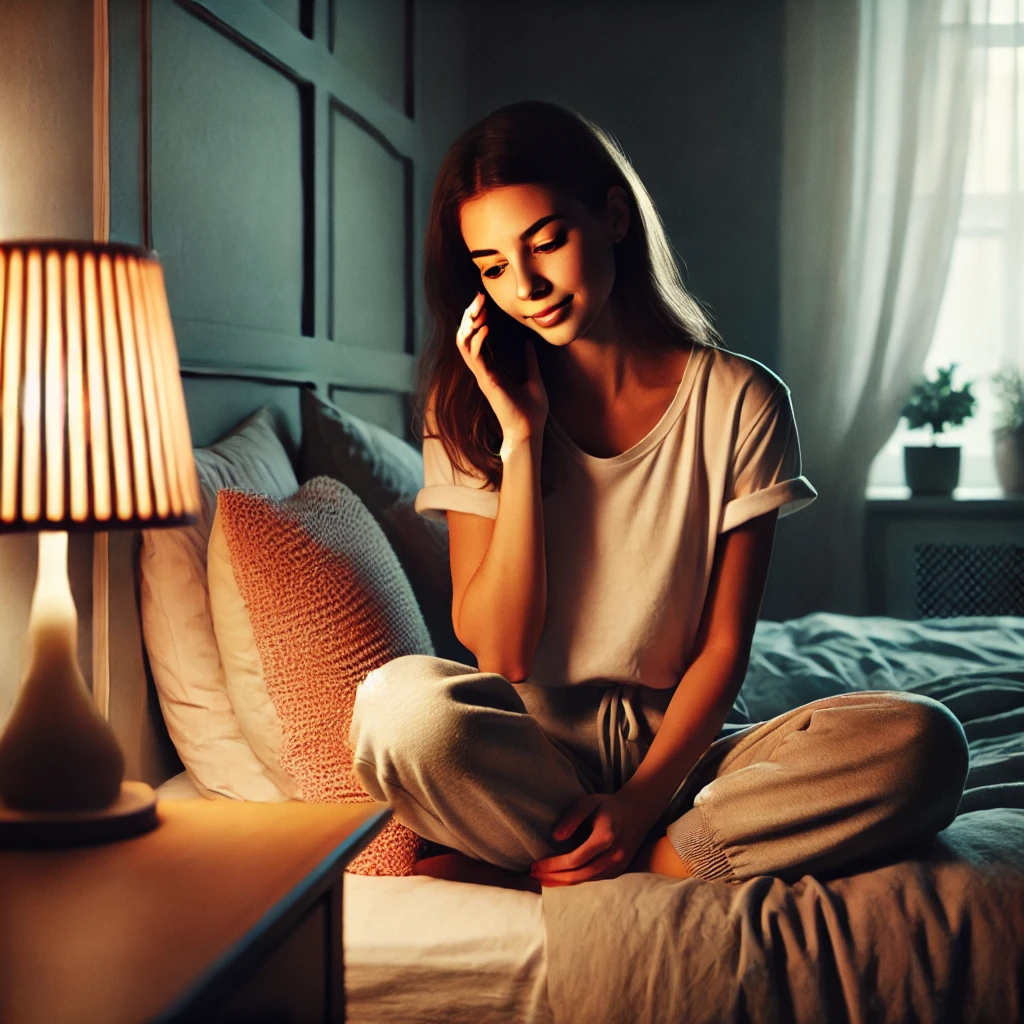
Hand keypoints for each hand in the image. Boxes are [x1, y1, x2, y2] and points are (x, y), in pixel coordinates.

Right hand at [456, 292, 548, 443]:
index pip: (477, 340)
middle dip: (470, 316)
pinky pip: (475, 357)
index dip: (477, 320)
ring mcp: (482, 377)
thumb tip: (529, 344)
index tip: (484, 303)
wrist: (530, 432)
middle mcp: (483, 372)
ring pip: (464, 345)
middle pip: (467, 338)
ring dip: (469, 325)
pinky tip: (485, 328)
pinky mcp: (486, 382)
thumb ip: (530, 362)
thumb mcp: (534, 380)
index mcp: (492, 370)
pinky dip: (477, 340)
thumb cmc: (531, 412)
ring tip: (478, 308)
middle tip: (477, 298)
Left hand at [530, 793, 651, 886]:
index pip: (575, 859)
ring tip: (543, 879)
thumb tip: (556, 837)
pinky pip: (595, 879)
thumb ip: (572, 817)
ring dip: (563, 882)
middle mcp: (614, 855)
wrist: (637, 812)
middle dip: (555, 877)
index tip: (535, 865)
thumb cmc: (608, 805)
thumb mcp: (588, 802)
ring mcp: (618, 865)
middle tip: (534, 875)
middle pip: (580, 875)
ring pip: (587, 880)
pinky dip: (577, 881)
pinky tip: (562, 879)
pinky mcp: (619, 870)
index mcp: (605, 837)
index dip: (553, 865)